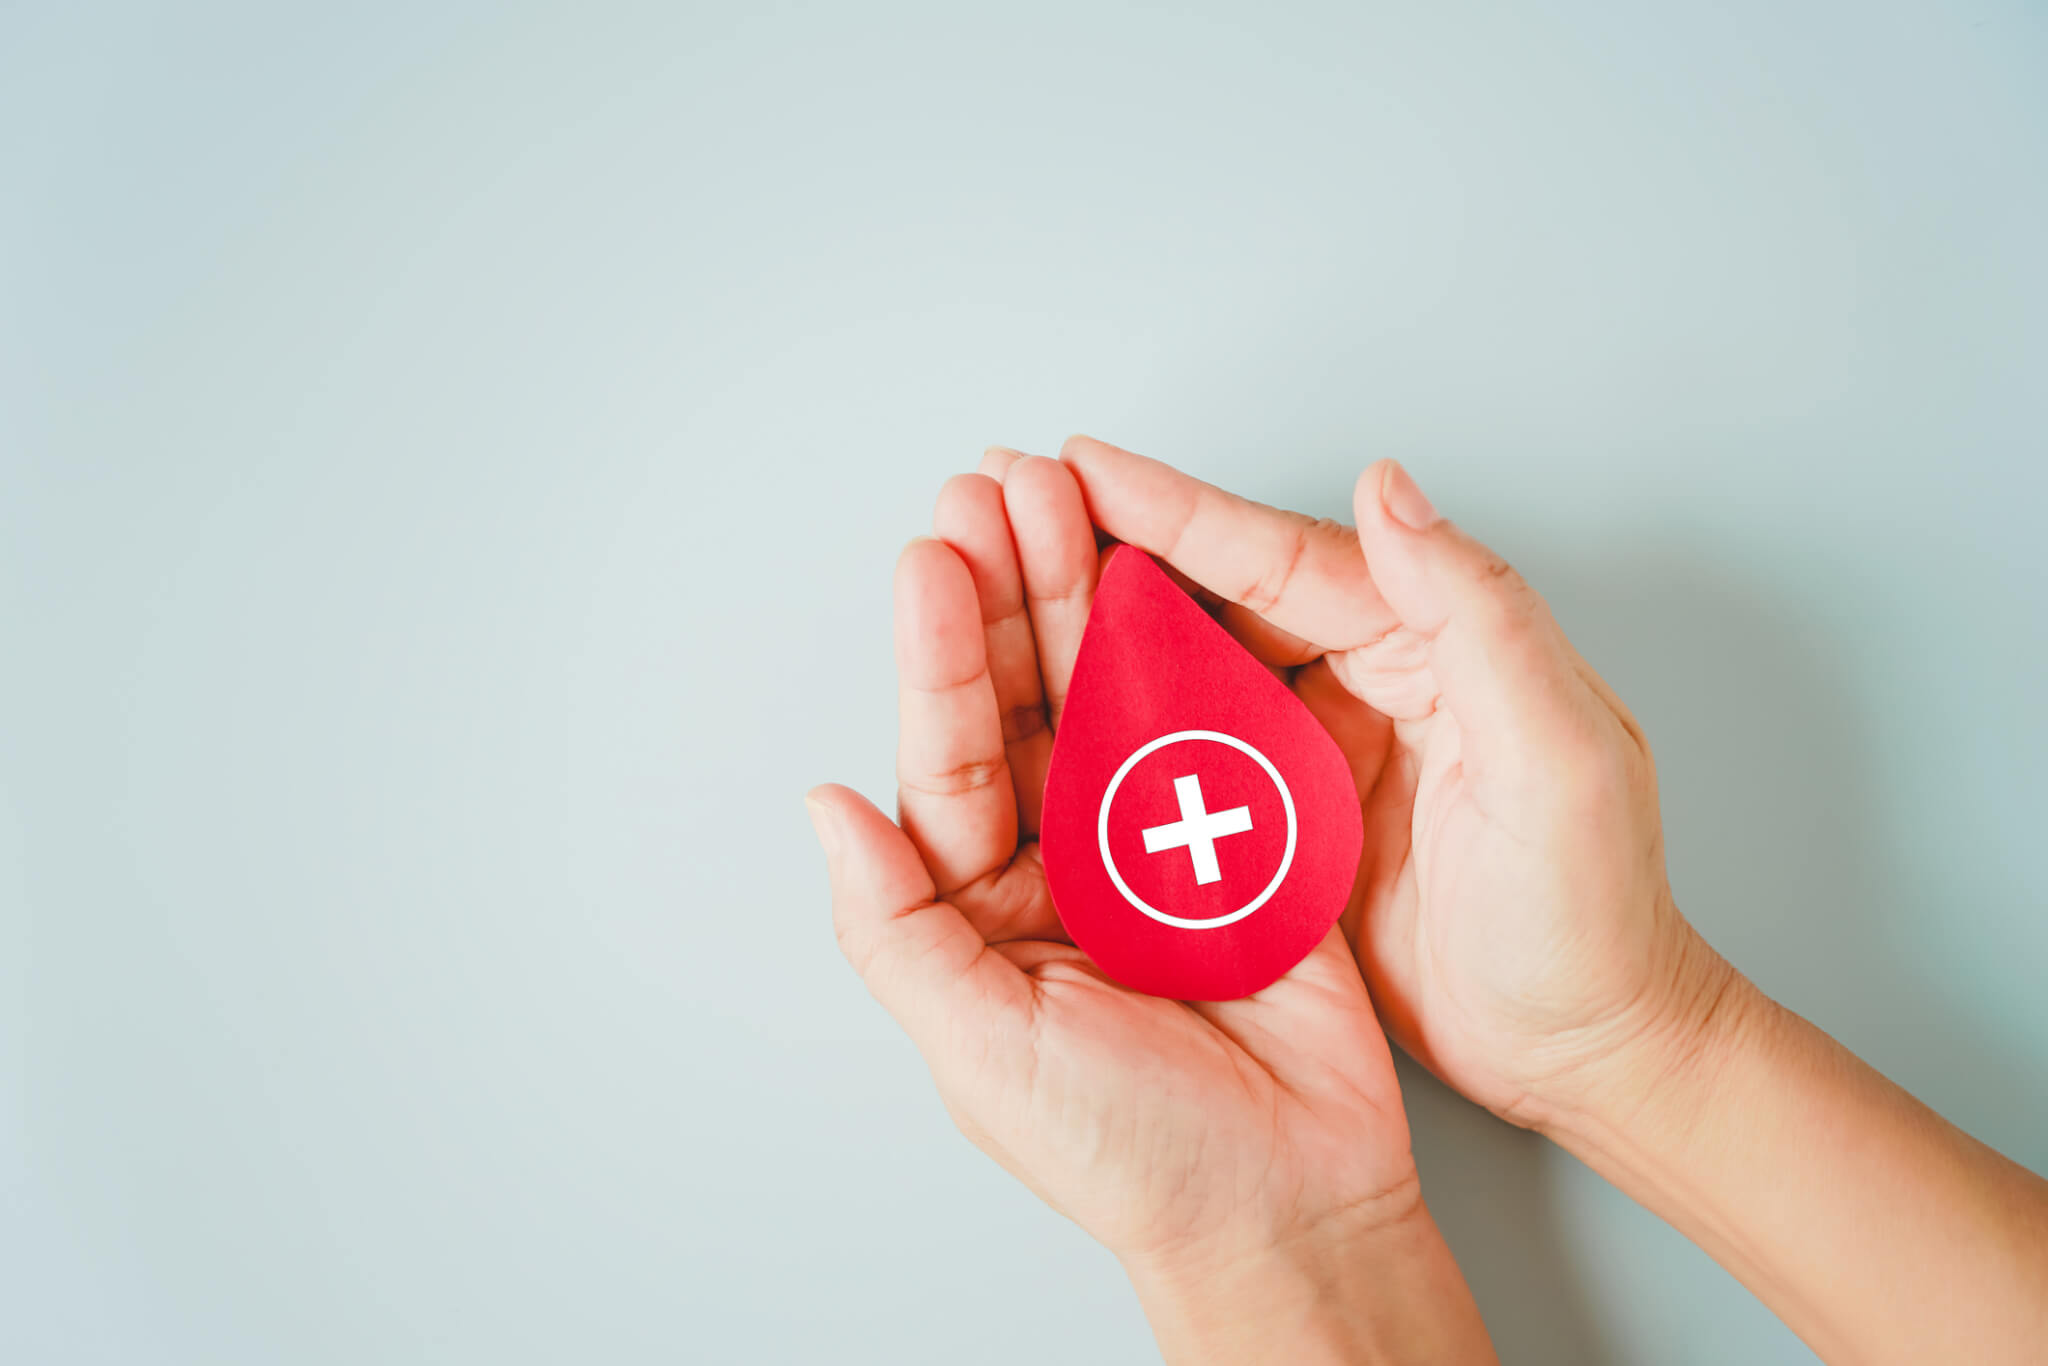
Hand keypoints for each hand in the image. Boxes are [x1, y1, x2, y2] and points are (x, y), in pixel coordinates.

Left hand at [807, 458, 1492, 1360]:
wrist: (1292, 1204)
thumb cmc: (1133, 1154)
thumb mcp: (980, 1049)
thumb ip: (895, 926)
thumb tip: (823, 808)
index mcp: (980, 908)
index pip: (951, 756)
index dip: (941, 655)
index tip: (931, 559)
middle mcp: (1056, 859)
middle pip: (1026, 699)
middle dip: (1012, 590)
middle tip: (1000, 487)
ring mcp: (1151, 838)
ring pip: (1110, 691)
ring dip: (1089, 593)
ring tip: (1067, 494)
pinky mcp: (1242, 833)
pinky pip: (1209, 723)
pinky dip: (1187, 646)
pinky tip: (1162, 568)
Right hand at [1057, 437, 1729, 1130]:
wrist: (1590, 1054)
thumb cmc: (1596, 919)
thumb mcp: (1561, 760)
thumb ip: (1481, 616)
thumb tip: (1388, 488)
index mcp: (1437, 642)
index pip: (1289, 558)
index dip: (1180, 510)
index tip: (1084, 467)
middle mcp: (1376, 676)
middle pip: (1226, 593)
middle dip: (1118, 543)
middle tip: (1015, 498)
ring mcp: (1328, 747)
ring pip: (1198, 663)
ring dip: (1108, 625)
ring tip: (1011, 580)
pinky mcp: (1297, 819)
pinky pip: (1195, 750)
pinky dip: (1127, 722)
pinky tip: (1056, 709)